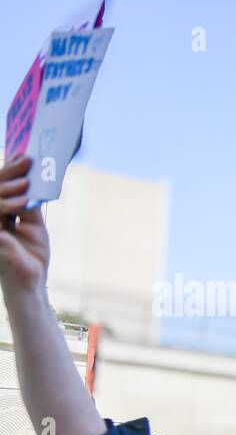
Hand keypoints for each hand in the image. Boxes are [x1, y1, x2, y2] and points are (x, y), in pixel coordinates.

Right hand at [0, 157, 48, 296]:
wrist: (30, 281)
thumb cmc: (31, 254)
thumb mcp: (33, 225)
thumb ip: (29, 203)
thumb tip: (32, 178)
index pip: (0, 185)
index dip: (9, 169)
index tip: (22, 153)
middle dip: (9, 171)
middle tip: (26, 159)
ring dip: (8, 186)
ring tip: (26, 182)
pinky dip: (7, 205)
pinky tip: (23, 201)